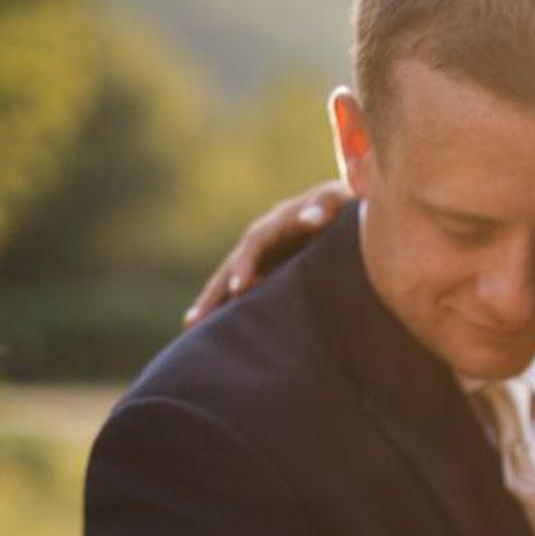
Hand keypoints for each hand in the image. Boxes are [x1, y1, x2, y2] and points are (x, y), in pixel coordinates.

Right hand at [182, 179, 353, 325]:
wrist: (342, 216)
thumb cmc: (343, 208)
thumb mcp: (337, 201)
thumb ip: (325, 207)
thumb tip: (310, 219)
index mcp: (276, 224)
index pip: (254, 244)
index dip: (245, 264)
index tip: (238, 288)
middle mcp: (261, 242)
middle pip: (230, 267)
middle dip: (213, 293)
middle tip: (195, 320)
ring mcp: (261, 260)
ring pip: (229, 284)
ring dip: (212, 306)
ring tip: (191, 331)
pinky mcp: (267, 276)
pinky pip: (243, 295)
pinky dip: (229, 311)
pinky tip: (215, 334)